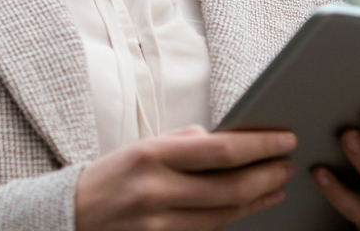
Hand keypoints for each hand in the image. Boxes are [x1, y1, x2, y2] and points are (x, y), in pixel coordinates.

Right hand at [75, 125, 296, 230]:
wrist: (71, 214)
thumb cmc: (114, 174)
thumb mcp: (144, 146)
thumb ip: (186, 142)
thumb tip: (230, 138)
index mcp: (153, 155)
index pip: (221, 150)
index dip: (260, 146)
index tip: (285, 138)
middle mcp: (156, 190)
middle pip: (229, 187)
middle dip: (266, 175)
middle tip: (287, 165)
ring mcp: (158, 223)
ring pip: (223, 215)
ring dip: (257, 199)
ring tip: (276, 185)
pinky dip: (234, 217)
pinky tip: (250, 205)